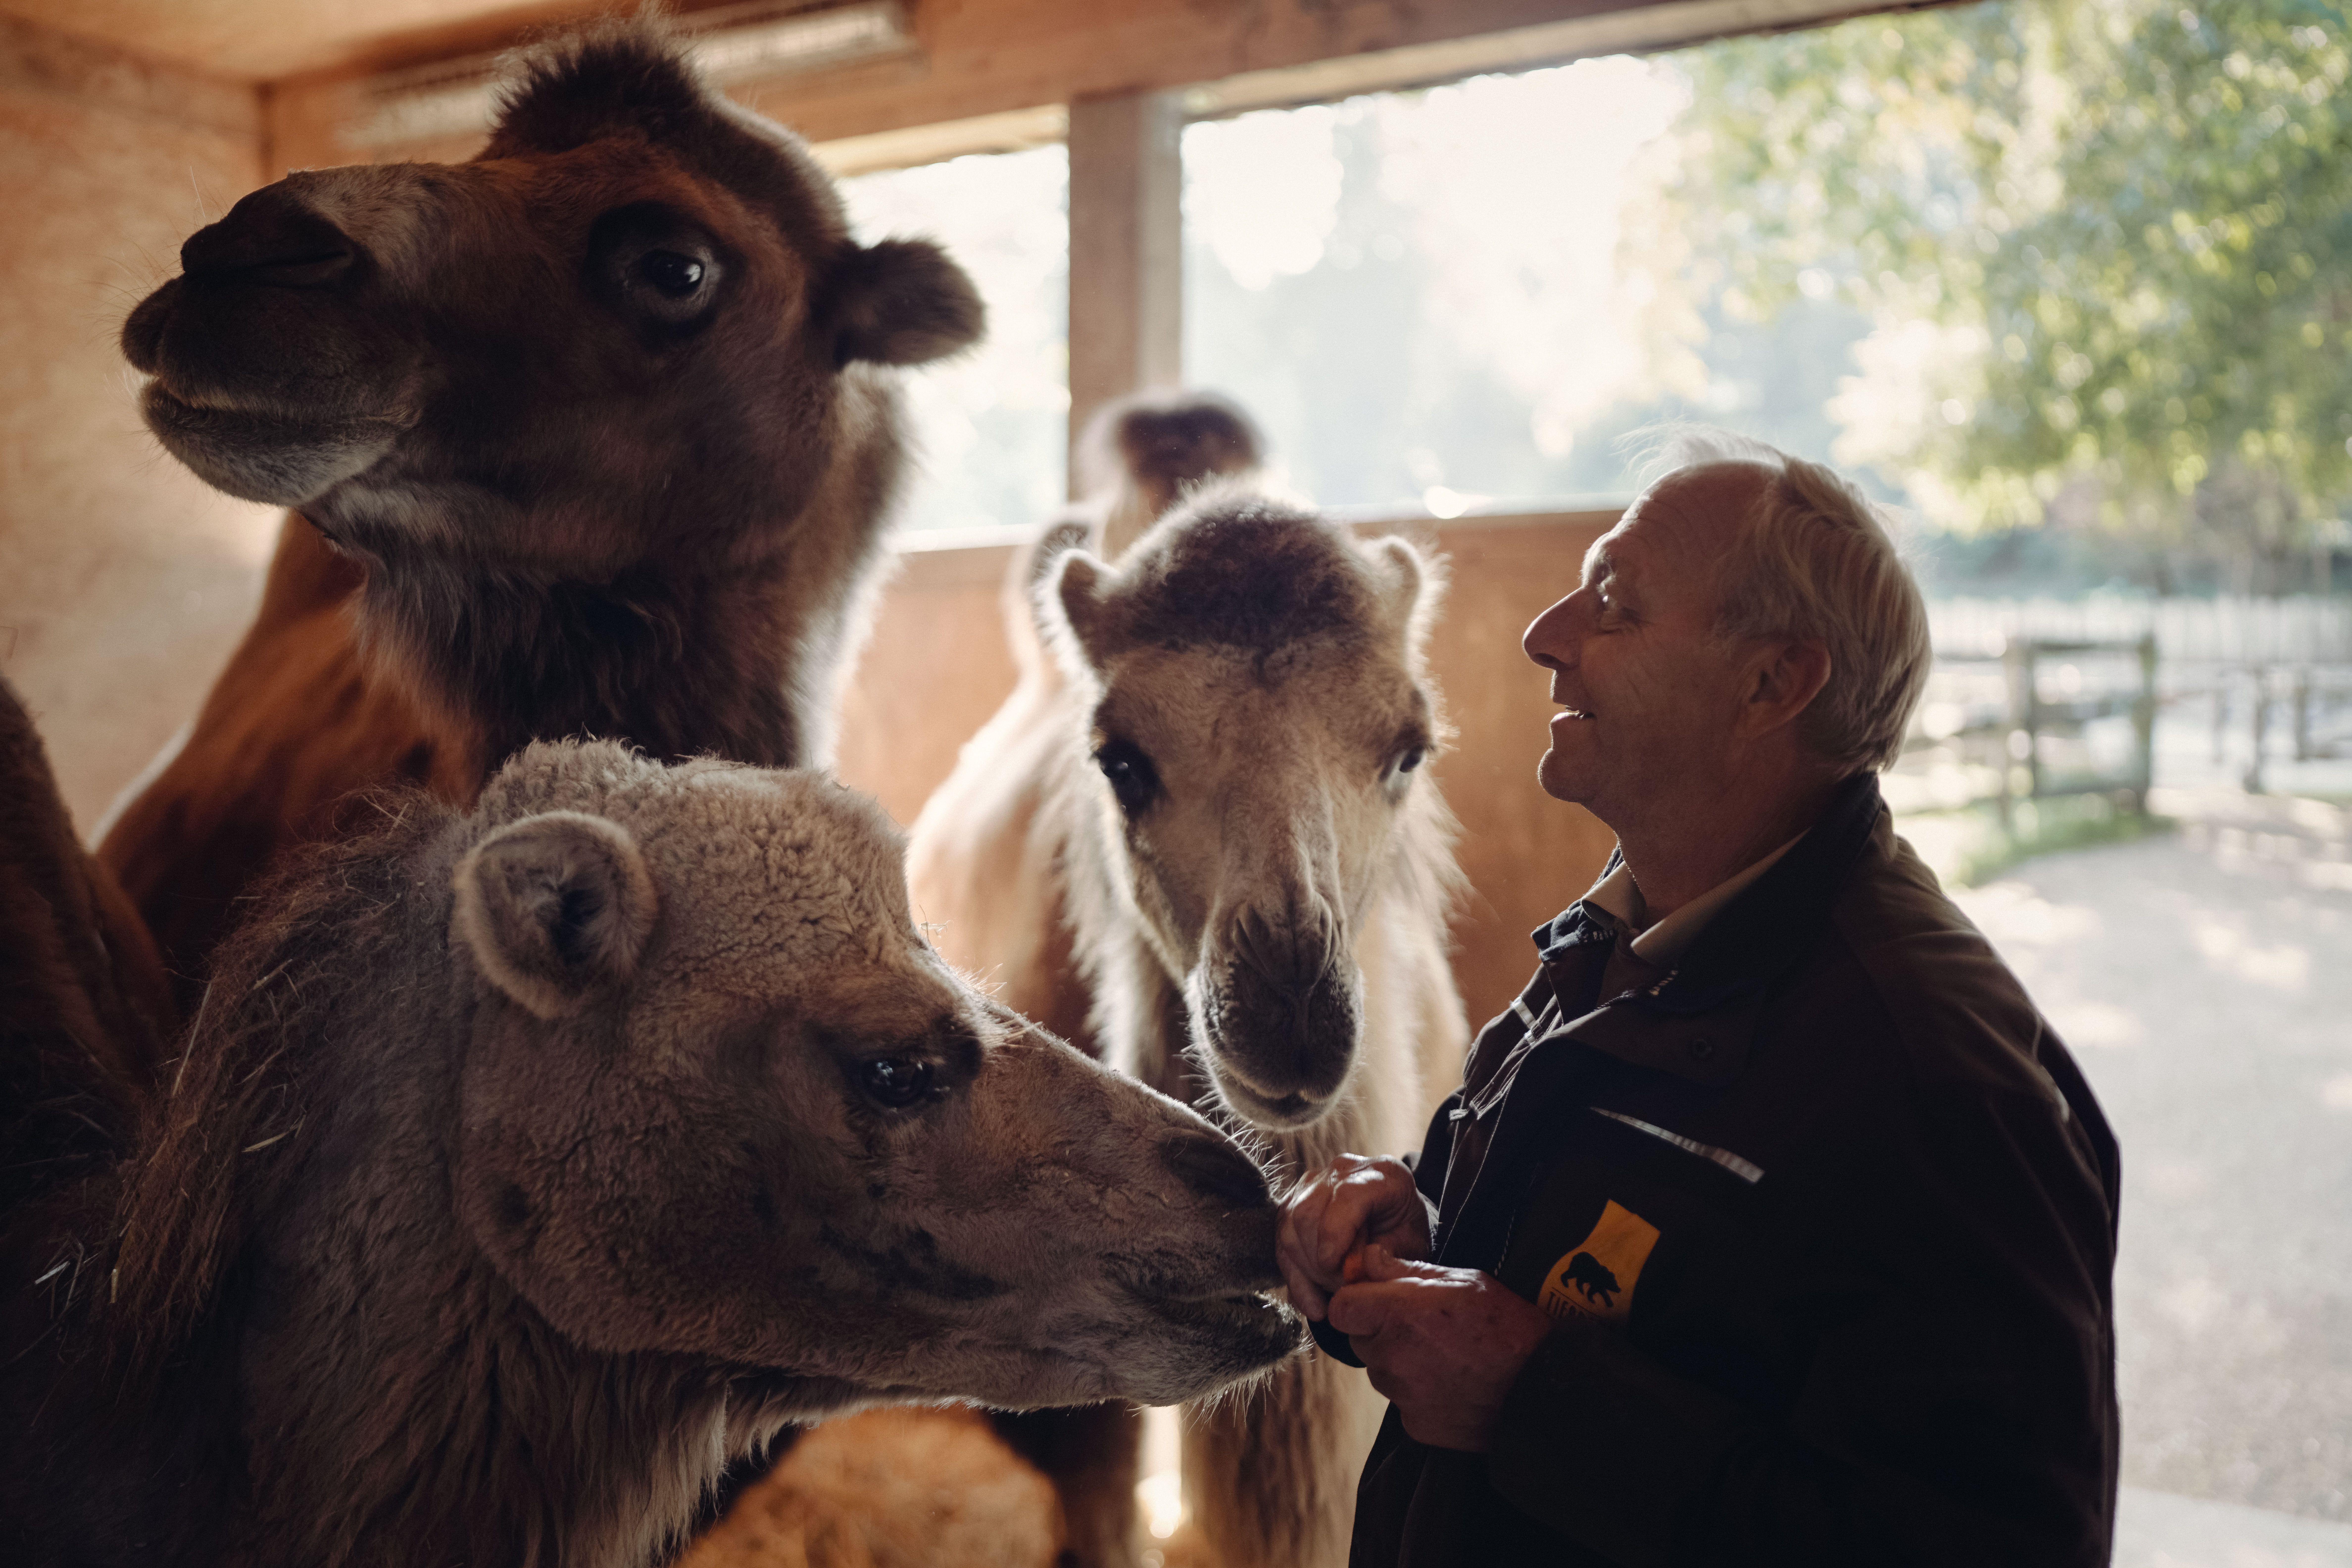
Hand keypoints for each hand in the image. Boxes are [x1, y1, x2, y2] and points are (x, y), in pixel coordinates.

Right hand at [1277, 1154, 1432, 1320]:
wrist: (1394, 1220)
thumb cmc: (1405, 1232)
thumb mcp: (1411, 1247)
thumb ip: (1385, 1259)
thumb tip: (1353, 1274)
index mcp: (1381, 1175)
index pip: (1347, 1197)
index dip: (1334, 1235)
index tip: (1334, 1270)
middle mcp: (1343, 1170)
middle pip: (1309, 1211)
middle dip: (1319, 1260)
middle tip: (1340, 1290)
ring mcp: (1314, 1182)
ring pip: (1289, 1225)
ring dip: (1305, 1268)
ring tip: (1328, 1295)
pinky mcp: (1295, 1199)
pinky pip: (1282, 1236)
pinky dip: (1293, 1272)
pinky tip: (1309, 1299)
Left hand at [1327, 1245, 1552, 1452]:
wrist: (1538, 1389)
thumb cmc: (1505, 1327)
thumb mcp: (1463, 1281)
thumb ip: (1407, 1271)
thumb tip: (1370, 1260)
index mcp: (1398, 1315)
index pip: (1342, 1308)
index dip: (1356, 1302)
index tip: (1376, 1301)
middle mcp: (1392, 1356)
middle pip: (1360, 1339)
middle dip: (1380, 1331)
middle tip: (1421, 1328)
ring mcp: (1401, 1395)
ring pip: (1381, 1371)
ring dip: (1399, 1362)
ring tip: (1442, 1356)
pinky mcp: (1415, 1425)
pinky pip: (1402, 1402)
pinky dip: (1418, 1393)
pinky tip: (1449, 1383)